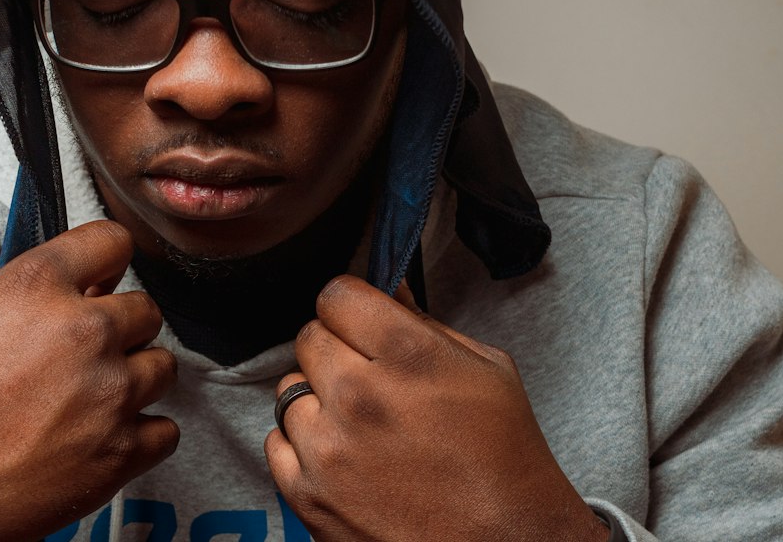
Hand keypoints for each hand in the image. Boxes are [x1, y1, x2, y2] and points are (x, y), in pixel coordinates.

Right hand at [0, 220, 177, 541]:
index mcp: (38, 285)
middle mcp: (83, 330)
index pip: (111, 241)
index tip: (106, 274)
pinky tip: (109, 437)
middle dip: (121, 327)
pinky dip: (143, 435)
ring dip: (135, 379)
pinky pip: (165, 430)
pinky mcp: (118, 452)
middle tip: (92, 350)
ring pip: (162, 366)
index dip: (107, 259)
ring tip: (98, 397)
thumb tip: (46, 298)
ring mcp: (107, 391)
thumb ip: (13, 296)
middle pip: (145, 308)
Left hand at [265, 275, 607, 541]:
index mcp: (408, 354)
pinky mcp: (309, 495)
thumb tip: (387, 287)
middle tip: (365, 370)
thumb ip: (425, 320)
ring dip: (318, 397)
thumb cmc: (505, 459)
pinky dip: (302, 443)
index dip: (351, 303)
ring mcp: (329, 448)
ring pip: (289, 387)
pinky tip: (342, 452)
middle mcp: (360, 395)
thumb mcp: (484, 368)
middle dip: (336, 346)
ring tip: (360, 420)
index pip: (337, 294)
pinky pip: (277, 440)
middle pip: (309, 336)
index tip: (359, 316)